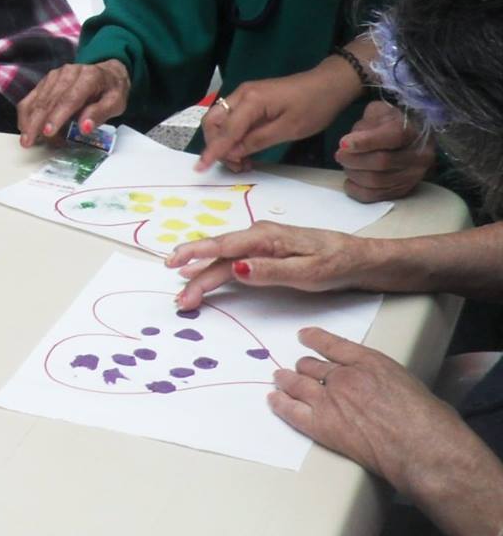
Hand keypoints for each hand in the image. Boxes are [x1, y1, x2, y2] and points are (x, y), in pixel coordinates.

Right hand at [15, 60, 129, 148]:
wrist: (107, 74)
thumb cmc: (111, 91)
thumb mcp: (116, 103)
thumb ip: (100, 113)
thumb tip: (84, 127)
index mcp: (89, 76)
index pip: (70, 98)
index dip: (57, 116)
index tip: (48, 133)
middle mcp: (68, 73)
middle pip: (49, 100)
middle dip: (37, 122)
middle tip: (29, 142)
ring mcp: (54, 76)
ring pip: (37, 99)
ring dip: (29, 120)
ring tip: (26, 139)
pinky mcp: (45, 81)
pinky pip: (31, 97)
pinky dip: (26, 113)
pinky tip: (24, 127)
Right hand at [167, 223, 384, 309]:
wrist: (362, 259)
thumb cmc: (338, 264)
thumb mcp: (308, 272)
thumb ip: (270, 270)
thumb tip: (236, 268)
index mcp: (266, 237)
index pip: (222, 247)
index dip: (195, 256)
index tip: (174, 266)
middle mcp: (259, 236)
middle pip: (219, 255)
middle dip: (195, 275)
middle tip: (181, 299)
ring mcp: (262, 243)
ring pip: (224, 258)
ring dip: (203, 273)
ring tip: (184, 288)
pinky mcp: (266, 252)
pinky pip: (234, 259)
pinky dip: (216, 268)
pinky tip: (203, 272)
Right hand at [198, 60, 360, 170]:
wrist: (330, 84)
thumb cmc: (314, 106)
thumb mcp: (289, 129)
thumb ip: (257, 141)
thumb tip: (232, 153)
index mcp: (251, 101)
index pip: (225, 130)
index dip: (213, 151)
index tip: (200, 168)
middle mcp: (241, 94)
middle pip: (213, 121)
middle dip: (216, 145)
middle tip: (235, 165)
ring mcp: (244, 95)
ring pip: (220, 120)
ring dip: (223, 141)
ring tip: (241, 160)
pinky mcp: (250, 99)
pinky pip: (232, 118)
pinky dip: (232, 135)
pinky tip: (244, 148)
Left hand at [270, 328, 475, 494]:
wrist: (423, 447)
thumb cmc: (430, 421)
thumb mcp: (410, 385)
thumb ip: (387, 381)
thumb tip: (383, 392)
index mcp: (370, 362)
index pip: (333, 344)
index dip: (315, 339)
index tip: (304, 336)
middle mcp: (344, 376)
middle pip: (311, 366)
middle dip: (303, 367)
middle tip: (297, 369)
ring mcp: (329, 400)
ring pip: (296, 384)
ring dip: (285, 380)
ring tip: (278, 378)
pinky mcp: (321, 425)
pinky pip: (291, 410)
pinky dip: (279, 404)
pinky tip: (273, 400)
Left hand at [338, 100, 434, 202]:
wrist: (403, 139)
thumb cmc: (386, 123)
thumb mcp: (378, 112)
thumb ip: (367, 123)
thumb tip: (349, 143)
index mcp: (413, 132)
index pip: (393, 137)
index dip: (366, 142)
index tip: (343, 143)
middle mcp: (419, 156)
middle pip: (382, 162)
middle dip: (354, 159)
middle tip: (339, 154)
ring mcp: (413, 176)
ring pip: (377, 181)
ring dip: (353, 173)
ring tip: (346, 164)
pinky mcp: (402, 190)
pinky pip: (375, 196)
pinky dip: (356, 190)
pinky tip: (349, 181)